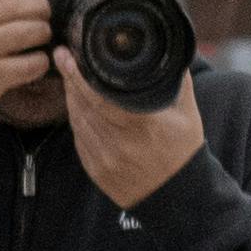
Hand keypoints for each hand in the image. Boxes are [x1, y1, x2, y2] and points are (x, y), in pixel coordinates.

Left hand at [58, 50, 204, 207]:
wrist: (178, 197)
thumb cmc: (183, 153)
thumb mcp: (188, 116)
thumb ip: (178, 83)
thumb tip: (171, 53)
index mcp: (142, 126)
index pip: (100, 97)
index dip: (79, 76)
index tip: (69, 56)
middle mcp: (120, 143)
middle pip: (84, 105)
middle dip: (70, 79)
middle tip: (62, 57)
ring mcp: (105, 159)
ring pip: (78, 121)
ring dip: (70, 98)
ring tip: (68, 78)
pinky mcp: (97, 171)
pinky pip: (79, 139)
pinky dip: (76, 120)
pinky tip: (76, 107)